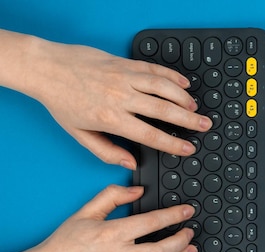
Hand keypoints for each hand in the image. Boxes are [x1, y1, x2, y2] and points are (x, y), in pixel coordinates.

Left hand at [27, 38, 211, 168]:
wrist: (47, 68)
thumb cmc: (61, 100)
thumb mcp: (79, 134)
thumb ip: (106, 152)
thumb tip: (130, 163)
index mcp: (111, 118)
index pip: (150, 135)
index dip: (173, 144)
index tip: (188, 148)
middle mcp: (121, 96)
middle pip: (165, 110)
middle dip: (189, 120)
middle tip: (205, 126)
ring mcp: (124, 77)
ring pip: (164, 87)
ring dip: (184, 98)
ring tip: (196, 107)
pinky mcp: (124, 63)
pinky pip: (154, 69)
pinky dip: (172, 76)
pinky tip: (183, 84)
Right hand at [27, 185, 196, 251]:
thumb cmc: (63, 244)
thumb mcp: (85, 212)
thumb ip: (112, 195)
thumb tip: (138, 190)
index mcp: (112, 234)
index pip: (151, 222)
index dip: (174, 215)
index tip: (187, 211)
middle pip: (161, 249)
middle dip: (182, 240)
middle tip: (190, 232)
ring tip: (192, 251)